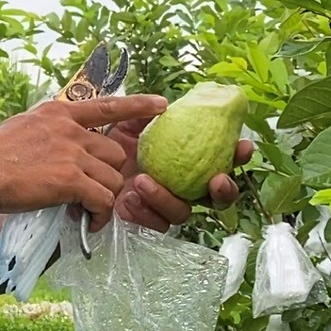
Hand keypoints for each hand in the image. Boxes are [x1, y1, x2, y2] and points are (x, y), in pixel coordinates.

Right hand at [0, 94, 168, 232]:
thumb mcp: (25, 125)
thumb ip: (49, 129)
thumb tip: (60, 140)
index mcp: (60, 113)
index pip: (107, 105)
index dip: (138, 106)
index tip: (161, 105)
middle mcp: (71, 130)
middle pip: (114, 153)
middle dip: (109, 174)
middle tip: (93, 191)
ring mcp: (73, 153)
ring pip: (111, 179)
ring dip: (103, 198)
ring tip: (86, 210)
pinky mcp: (70, 179)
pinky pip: (102, 199)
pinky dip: (99, 214)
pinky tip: (87, 221)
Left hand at [107, 114, 254, 232]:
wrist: (87, 165)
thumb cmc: (112, 142)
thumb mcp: (126, 123)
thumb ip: (144, 114)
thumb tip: (164, 105)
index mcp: (188, 161)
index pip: (223, 160)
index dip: (238, 156)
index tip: (243, 146)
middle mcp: (183, 186)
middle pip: (216, 198)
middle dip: (225, 191)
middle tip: (216, 179)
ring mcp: (166, 205)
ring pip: (183, 213)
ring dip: (167, 198)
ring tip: (142, 181)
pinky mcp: (146, 221)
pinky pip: (154, 224)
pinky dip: (144, 213)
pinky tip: (130, 199)